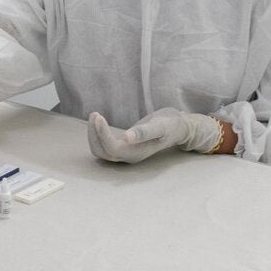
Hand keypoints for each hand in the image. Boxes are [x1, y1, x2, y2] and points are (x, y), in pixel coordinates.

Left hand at [86, 108, 221, 163]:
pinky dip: (97, 135)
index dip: (102, 135)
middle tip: (95, 114)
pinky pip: (103, 145)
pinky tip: (98, 121)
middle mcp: (129, 157)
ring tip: (95, 115)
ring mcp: (125, 153)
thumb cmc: (170, 125)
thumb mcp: (160, 126)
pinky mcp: (123, 147)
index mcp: (137, 153)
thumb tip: (127, 137)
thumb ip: (144, 132)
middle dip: (94, 134)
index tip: (99, 117)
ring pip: (100, 150)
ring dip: (94, 134)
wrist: (177, 127)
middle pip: (102, 152)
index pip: (112, 149)